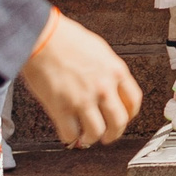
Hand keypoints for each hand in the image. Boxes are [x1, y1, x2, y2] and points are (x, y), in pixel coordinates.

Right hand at [17, 11, 142, 146]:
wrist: (42, 38)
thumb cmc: (66, 39)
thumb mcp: (99, 50)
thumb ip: (107, 71)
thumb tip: (110, 88)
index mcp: (115, 71)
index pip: (133, 101)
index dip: (129, 114)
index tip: (124, 118)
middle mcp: (103, 87)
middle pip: (119, 122)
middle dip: (113, 133)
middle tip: (107, 136)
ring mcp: (83, 99)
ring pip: (96, 132)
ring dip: (91, 138)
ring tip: (85, 137)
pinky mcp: (61, 108)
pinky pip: (70, 134)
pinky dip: (70, 138)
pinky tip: (68, 134)